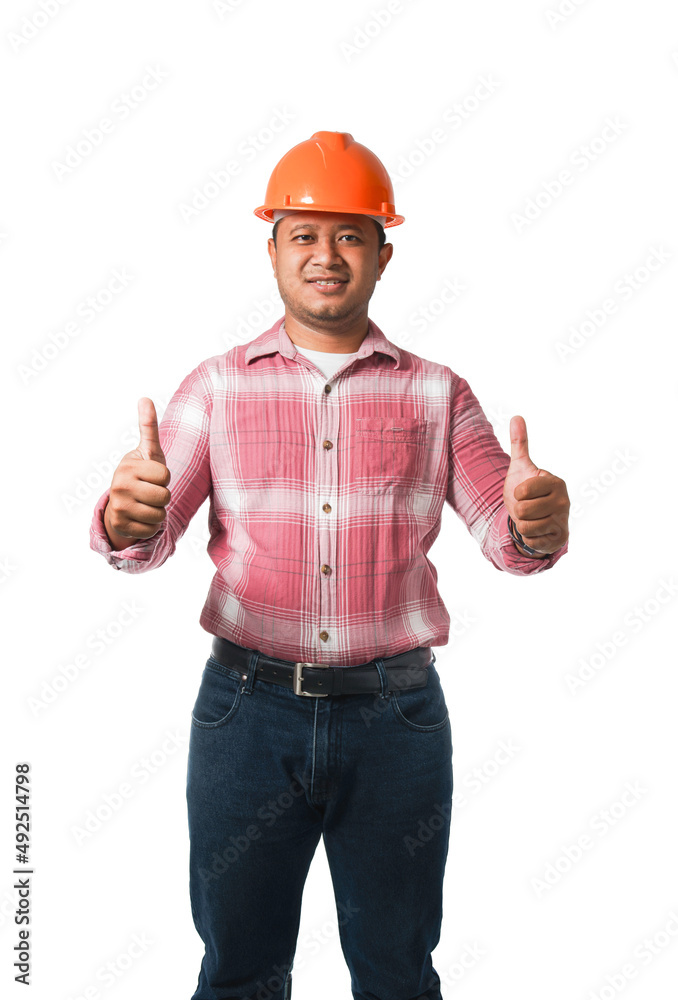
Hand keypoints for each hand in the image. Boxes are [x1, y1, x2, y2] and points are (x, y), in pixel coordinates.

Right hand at [104, 398, 171, 541]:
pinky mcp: (120, 526)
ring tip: (145, 504)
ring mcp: (118, 507)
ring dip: (158, 512)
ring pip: (160, 515)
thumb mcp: (148, 450)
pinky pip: (152, 530)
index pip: (165, 475)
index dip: (164, 477)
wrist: (122, 502)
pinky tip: (140, 518)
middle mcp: (119, 486)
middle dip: (163, 496)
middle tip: (149, 491)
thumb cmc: (142, 473)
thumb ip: (148, 426)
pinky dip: (151, 526)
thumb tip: (144, 398)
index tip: (152, 475)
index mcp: (128, 466)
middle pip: (164, 497)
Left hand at [502, 415, 569, 554]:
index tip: (524, 492)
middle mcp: (563, 501)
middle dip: (518, 510)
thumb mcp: (521, 467)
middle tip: (526, 507)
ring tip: (531, 518)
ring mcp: (562, 520)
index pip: (522, 491)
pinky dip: (529, 537)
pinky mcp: (559, 538)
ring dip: (522, 524)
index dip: (516, 494)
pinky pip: (532, 540)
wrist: (537, 518)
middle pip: (522, 510)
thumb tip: (516, 416)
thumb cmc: (528, 490)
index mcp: (555, 482)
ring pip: (526, 526)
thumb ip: (519, 443)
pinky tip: (537, 530)